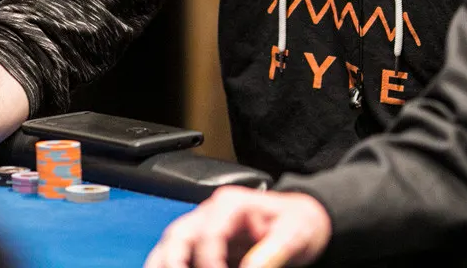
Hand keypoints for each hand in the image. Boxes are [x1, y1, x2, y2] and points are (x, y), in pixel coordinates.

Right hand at [144, 186, 331, 267]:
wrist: (303, 220)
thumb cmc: (298, 222)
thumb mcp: (294, 234)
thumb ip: (273, 252)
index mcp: (231, 204)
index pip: (209, 234)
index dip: (210, 262)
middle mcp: (211, 213)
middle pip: (177, 234)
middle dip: (171, 261)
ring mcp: (204, 228)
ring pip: (171, 244)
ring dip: (163, 264)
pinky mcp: (204, 245)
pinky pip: (179, 255)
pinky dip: (171, 265)